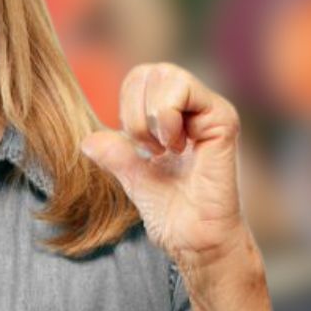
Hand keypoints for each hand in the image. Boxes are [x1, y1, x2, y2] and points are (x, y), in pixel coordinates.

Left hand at [81, 62, 243, 269]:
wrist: (193, 240)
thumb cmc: (170, 211)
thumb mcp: (131, 175)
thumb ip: (113, 153)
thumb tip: (87, 141)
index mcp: (174, 114)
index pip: (140, 78)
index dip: (127, 106)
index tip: (138, 146)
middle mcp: (195, 107)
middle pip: (150, 71)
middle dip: (134, 111)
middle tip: (150, 149)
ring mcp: (210, 110)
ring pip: (167, 74)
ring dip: (150, 115)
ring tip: (165, 149)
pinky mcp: (223, 119)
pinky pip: (184, 91)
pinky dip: (166, 118)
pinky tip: (177, 148)